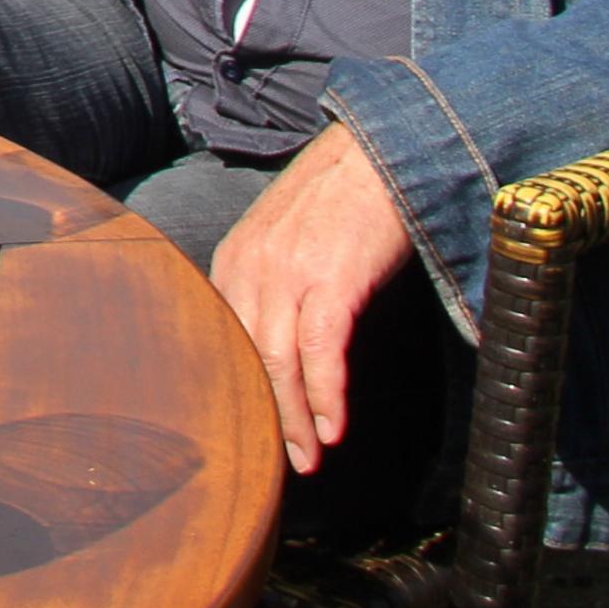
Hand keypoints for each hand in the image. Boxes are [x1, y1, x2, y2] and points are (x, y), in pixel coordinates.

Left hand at [209, 121, 418, 474]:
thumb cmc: (343, 197)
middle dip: (264, 415)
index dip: (241, 388)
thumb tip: (278, 337)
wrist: (382, 149)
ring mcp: (287, 272)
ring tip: (307, 457)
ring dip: (294, 418)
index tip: (254, 426)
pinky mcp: (331, 279)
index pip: (226, 338)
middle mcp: (250, 266)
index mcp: (234, 259)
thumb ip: (274, 282)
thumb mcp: (289, 238)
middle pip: (246, 358)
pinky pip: (320, 352)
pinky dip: (325, 396)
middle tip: (282, 458)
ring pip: (277, 363)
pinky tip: (333, 428)